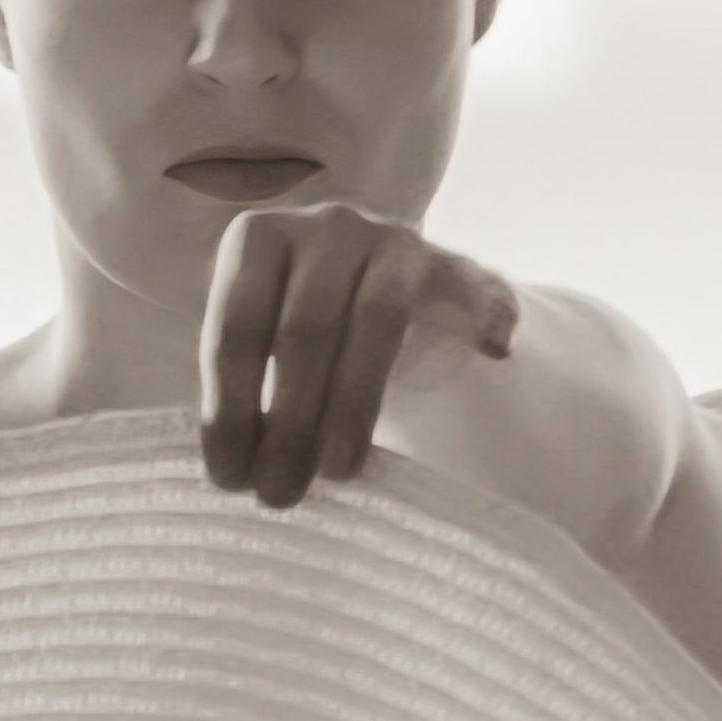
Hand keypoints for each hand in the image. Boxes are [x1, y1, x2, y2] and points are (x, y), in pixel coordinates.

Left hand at [197, 200, 519, 508]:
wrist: (367, 266)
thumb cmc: (291, 316)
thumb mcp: (255, 334)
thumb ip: (243, 386)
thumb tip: (233, 469)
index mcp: (257, 239)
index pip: (237, 327)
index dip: (231, 406)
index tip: (228, 475)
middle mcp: (323, 226)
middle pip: (306, 330)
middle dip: (290, 422)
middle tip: (280, 493)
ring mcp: (388, 238)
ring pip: (377, 321)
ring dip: (353, 406)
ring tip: (338, 473)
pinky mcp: (444, 261)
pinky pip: (471, 291)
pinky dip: (484, 319)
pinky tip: (493, 355)